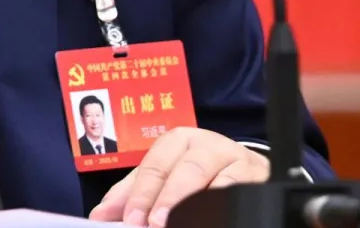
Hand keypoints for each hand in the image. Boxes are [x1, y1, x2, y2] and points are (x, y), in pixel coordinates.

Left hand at [89, 128, 268, 226]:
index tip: (131, 219)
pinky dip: (227, 206)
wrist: (244, 169)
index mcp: (179, 140)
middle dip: (170, 199)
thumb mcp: (162, 176)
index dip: (142, 194)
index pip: (156, 166)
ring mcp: (237, 161)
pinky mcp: (259, 178)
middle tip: (154, 224)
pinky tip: (214, 218)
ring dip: (199, 206)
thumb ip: (132, 193)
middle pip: (187, 170)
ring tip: (181, 224)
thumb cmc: (193, 172)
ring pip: (219, 182)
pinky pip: (243, 193)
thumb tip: (100, 215)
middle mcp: (209, 145)